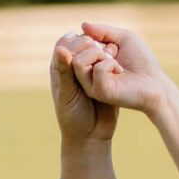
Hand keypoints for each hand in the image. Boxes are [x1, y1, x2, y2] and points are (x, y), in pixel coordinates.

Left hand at [51, 32, 118, 147]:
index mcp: (60, 68)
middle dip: (92, 46)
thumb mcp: (68, 94)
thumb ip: (65, 72)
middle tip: (101, 54)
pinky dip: (112, 59)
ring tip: (111, 58)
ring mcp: (90, 71)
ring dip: (104, 51)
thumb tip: (62, 49)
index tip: (87, 48)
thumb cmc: (73, 118)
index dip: (76, 42)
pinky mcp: (104, 77)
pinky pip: (108, 61)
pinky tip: (118, 65)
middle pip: (82, 43)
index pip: (65, 44)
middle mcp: (74, 66)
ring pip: (96, 50)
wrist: (92, 135)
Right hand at [60, 19, 173, 121]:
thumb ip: (102, 31)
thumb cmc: (141, 62)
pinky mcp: (99, 92)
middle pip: (70, 51)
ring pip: (78, 61)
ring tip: (115, 61)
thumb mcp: (123, 38)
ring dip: (100, 55)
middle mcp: (86, 74)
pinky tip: (120, 71)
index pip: (73, 44)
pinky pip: (96, 70)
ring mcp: (90, 85)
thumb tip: (82, 25)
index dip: (88, 37)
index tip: (109, 44)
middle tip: (112, 51)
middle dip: (91, 44)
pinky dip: (110, 64)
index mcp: (89, 61)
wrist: (156, 83)